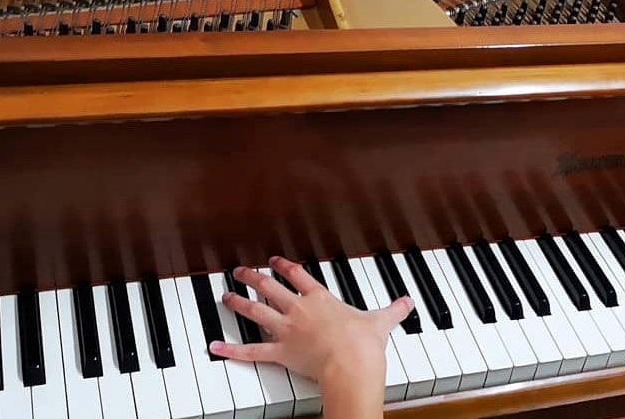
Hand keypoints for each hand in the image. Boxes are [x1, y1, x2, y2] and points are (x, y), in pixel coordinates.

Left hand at [209, 257, 412, 403]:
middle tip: (240, 272)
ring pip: (256, 312)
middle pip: (270, 288)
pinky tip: (215, 346)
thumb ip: (393, 310)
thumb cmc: (363, 343)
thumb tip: (408, 302)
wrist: (351, 362)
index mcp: (321, 299)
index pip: (298, 276)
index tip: (275, 261)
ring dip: (238, 304)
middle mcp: (299, 309)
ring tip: (226, 297)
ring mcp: (286, 330)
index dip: (285, 266)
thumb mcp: (381, 321)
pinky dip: (232, 350)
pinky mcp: (279, 352)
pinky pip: (251, 351)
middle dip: (253, 277)